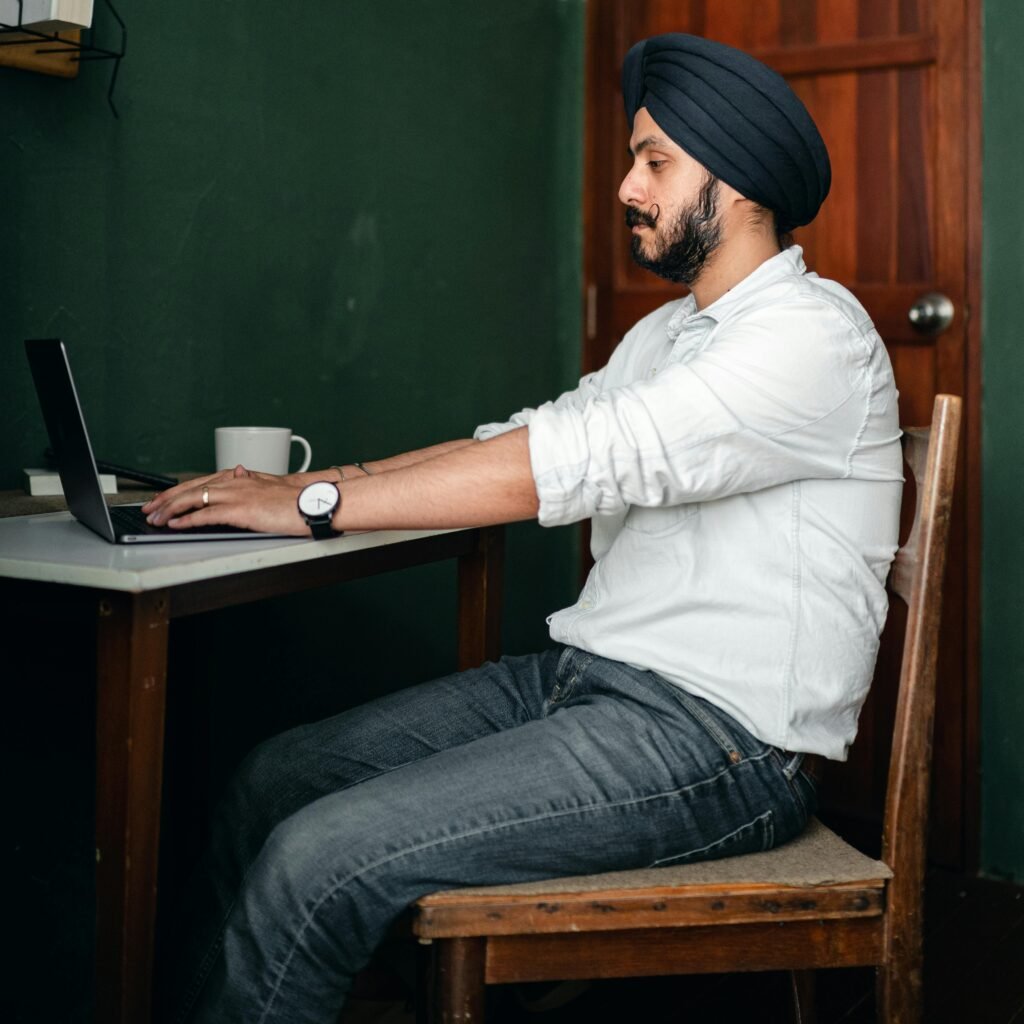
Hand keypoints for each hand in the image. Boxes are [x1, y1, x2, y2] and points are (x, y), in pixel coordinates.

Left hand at [140, 464, 308, 534]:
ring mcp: (236, 495)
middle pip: (191, 488)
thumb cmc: (296, 499)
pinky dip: (187, 520)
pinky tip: (175, 525)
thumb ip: (252, 480)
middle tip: (149, 509)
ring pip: (193, 499)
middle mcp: (234, 482)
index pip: (200, 481)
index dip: (178, 491)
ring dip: (170, 510)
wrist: (313, 503)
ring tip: (155, 518)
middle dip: (166, 499)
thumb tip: (240, 472)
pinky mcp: (241, 510)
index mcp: (240, 477)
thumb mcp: (269, 486)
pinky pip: (206, 515)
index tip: (163, 499)